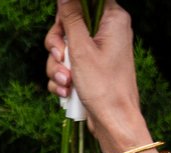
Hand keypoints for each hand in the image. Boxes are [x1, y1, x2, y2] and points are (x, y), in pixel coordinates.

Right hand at [46, 1, 146, 152]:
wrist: (113, 121)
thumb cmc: (104, 86)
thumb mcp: (81, 49)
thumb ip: (71, 18)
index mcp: (112, 19)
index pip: (86, 2)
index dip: (68, 12)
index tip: (63, 29)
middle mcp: (107, 31)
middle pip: (69, 25)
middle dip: (57, 46)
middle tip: (59, 58)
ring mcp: (97, 51)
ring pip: (64, 48)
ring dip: (57, 67)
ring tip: (65, 83)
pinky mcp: (89, 69)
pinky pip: (67, 66)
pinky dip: (62, 79)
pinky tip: (66, 91)